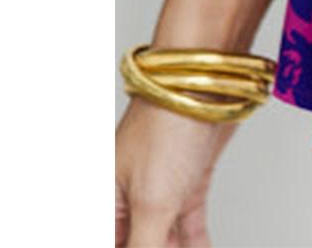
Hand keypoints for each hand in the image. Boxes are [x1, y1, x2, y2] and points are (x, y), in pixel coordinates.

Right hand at [115, 95, 237, 246]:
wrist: (208, 80)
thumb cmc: (168, 125)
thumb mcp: (153, 204)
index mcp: (104, 203)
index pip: (112, 246)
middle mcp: (126, 198)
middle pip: (136, 244)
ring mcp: (159, 189)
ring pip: (162, 241)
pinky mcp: (188, 181)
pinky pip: (186, 227)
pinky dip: (194, 245)